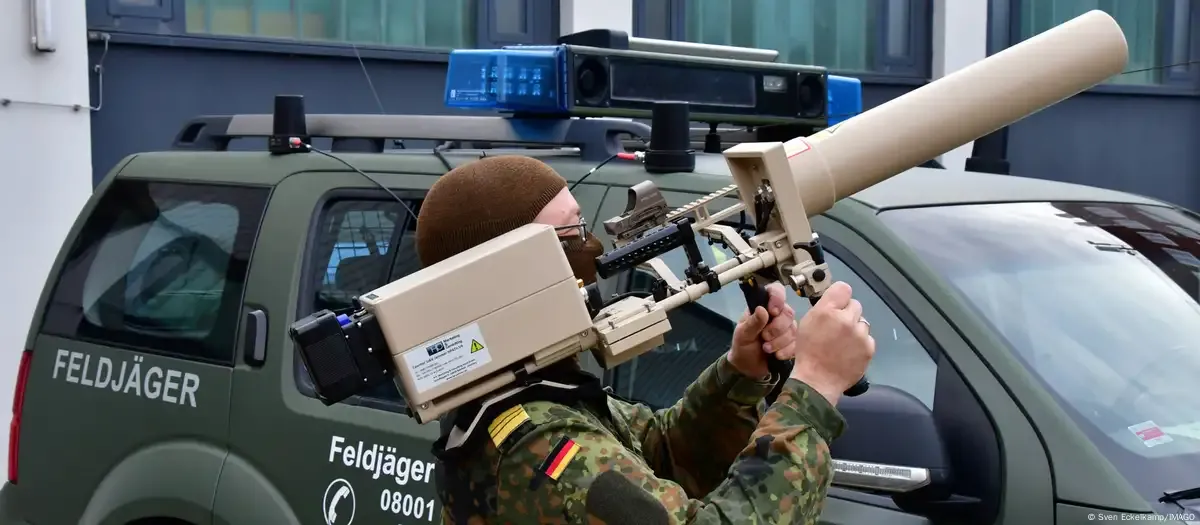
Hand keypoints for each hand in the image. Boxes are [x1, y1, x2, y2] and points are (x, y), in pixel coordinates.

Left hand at [727, 282, 797, 379]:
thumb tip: (762, 309)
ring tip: (767, 349)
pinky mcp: (793, 342)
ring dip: (780, 342)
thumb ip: (752, 322)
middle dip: (777, 328)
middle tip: (764, 338)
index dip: (777, 298)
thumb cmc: (743, 347)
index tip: (773, 312)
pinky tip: (776, 355)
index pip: (776, 291)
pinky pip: (797, 343)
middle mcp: (777, 314)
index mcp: (763, 306)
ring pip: (793, 329)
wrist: (748, 368)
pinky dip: (786, 350)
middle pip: (787, 313)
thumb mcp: (743, 335)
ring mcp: (786, 328)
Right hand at [789, 281, 874, 405]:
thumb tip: (837, 301)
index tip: (837, 304)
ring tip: (844, 342)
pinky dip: (861, 343)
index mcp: (827, 311)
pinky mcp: (869, 348)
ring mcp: (860, 334)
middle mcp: (846, 319)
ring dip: (855, 328)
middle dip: (848, 313)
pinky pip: (867, 337)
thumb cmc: (808, 351)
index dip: (840, 296)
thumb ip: (823, 308)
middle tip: (838, 327)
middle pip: (855, 304)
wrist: (818, 380)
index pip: (844, 288)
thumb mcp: (807, 323)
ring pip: (862, 322)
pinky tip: (850, 352)